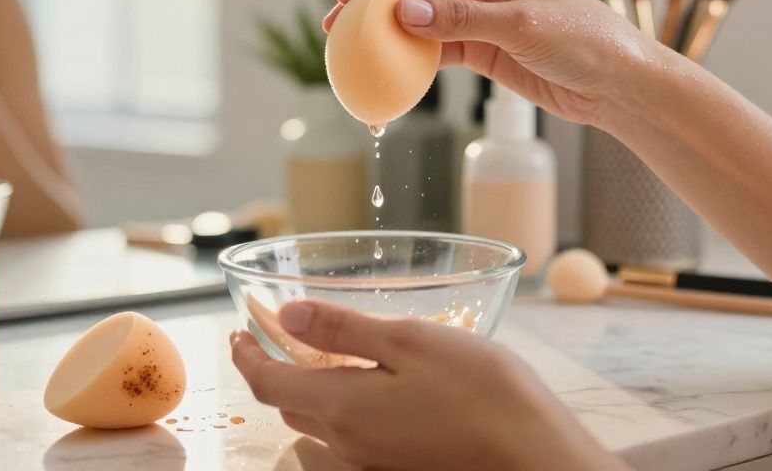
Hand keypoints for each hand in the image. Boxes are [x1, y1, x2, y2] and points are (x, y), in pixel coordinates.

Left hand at [231, 300, 618, 470]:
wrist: (534, 458)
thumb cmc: (482, 393)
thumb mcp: (409, 341)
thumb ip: (344, 328)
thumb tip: (287, 315)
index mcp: (342, 406)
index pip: (268, 382)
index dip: (246, 354)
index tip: (237, 330)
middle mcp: (347, 443)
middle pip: (289, 405)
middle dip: (272, 369)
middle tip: (273, 337)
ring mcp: (373, 461)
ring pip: (319, 425)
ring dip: (306, 391)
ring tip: (318, 356)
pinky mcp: (399, 467)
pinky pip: (351, 439)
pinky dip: (341, 409)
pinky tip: (368, 388)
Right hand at [325, 0, 663, 125]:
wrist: (618, 85)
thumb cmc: (586, 41)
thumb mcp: (521, 25)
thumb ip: (460, 18)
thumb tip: (402, 12)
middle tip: (339, 22)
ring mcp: (479, 10)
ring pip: (419, 13)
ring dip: (386, 29)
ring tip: (351, 47)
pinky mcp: (480, 44)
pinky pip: (434, 45)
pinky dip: (410, 56)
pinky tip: (385, 69)